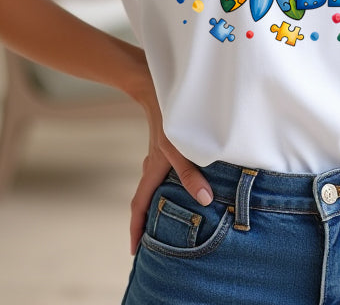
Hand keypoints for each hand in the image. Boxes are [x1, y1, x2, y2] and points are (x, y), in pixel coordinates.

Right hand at [129, 121, 212, 253]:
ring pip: (154, 186)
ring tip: (170, 217)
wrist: (155, 88)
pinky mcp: (164, 146)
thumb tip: (205, 200)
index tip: (134, 251)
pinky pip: (163, 173)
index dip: (136, 230)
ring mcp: (156, 156)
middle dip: (146, 222)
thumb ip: (191, 174)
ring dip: (158, 203)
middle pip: (145, 200)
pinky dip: (168, 185)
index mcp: (152, 172)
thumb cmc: (168, 119)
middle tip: (151, 242)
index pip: (139, 207)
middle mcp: (151, 167)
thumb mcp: (180, 148)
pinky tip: (183, 184)